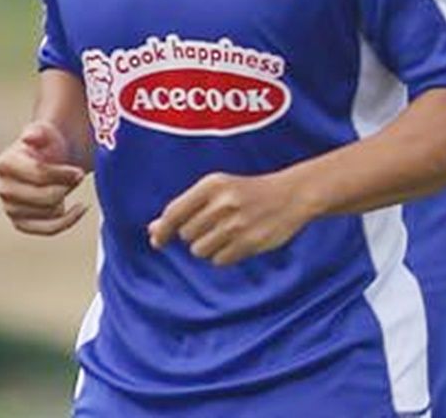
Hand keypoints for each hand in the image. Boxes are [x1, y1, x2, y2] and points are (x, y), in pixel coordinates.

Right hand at [0, 120, 88, 236]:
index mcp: (4, 163)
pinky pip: (46, 230)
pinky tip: (79, 208)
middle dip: (66, 186)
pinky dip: (66, 221)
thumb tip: (29, 137)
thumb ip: (39, 132)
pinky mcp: (22, 223)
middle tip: (76, 176)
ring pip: (49, 212)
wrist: (48, 159)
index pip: (38, 174)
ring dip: (65, 199)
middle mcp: (3, 188)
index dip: (63, 174)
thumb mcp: (45, 132)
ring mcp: (10, 207)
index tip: (79, 171)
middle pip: (45, 197)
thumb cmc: (47, 144)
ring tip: (67, 184)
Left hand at [147, 171, 310, 266]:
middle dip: (196, 235)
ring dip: (209, 247)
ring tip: (228, 234)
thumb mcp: (217, 191)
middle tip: (216, 225)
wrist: (292, 194)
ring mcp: (236, 224)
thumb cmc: (247, 192)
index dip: (162, 230)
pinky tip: (239, 242)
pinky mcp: (249, 242)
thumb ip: (185, 209)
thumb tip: (153, 231)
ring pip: (200, 250)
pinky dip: (225, 255)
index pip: (174, 212)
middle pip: (186, 235)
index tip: (157, 242)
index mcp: (212, 184)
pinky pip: (219, 260)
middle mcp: (223, 202)